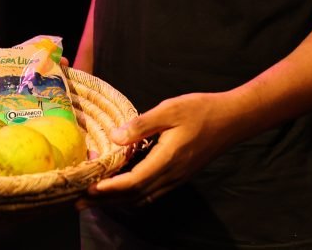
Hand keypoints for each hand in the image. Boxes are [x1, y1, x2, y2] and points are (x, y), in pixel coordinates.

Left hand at [82, 92, 239, 206]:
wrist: (232, 119)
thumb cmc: (200, 110)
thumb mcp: (169, 110)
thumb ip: (141, 125)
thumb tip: (114, 137)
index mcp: (167, 160)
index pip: (133, 182)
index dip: (109, 188)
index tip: (88, 189)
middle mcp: (171, 175)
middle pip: (134, 196)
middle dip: (106, 201)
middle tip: (79, 202)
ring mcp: (176, 178)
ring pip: (143, 197)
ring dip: (117, 201)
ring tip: (95, 199)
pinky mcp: (179, 176)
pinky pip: (152, 193)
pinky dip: (132, 196)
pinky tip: (121, 190)